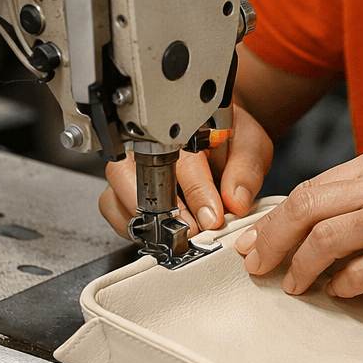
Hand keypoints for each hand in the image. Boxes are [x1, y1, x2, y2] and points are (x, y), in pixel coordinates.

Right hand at [98, 102, 273, 238]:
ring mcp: (130, 164)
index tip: (212, 216)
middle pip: (135, 176)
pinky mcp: (122, 185)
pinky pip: (112, 208)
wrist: (216, 134)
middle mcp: (148, 143)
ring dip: (144, 221)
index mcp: (181, 127)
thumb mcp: (250, 145)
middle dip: (163, 211)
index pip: (183, 161)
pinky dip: (131, 226)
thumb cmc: (229, 137)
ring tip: (174, 235)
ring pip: (116, 193)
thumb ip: (245, 170)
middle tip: (189, 231)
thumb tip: (235, 200)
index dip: (198, 193)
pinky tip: (158, 233)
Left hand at [232, 145, 362, 296]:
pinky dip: (341, 286)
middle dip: (273, 241)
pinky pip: (359, 274)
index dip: (274, 218)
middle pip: (307, 209)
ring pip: (325, 241)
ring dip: (300, 268)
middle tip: (257, 265)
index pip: (310, 187)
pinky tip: (339, 290)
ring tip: (294, 284)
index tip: (254, 240)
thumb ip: (358, 193)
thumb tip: (302, 221)